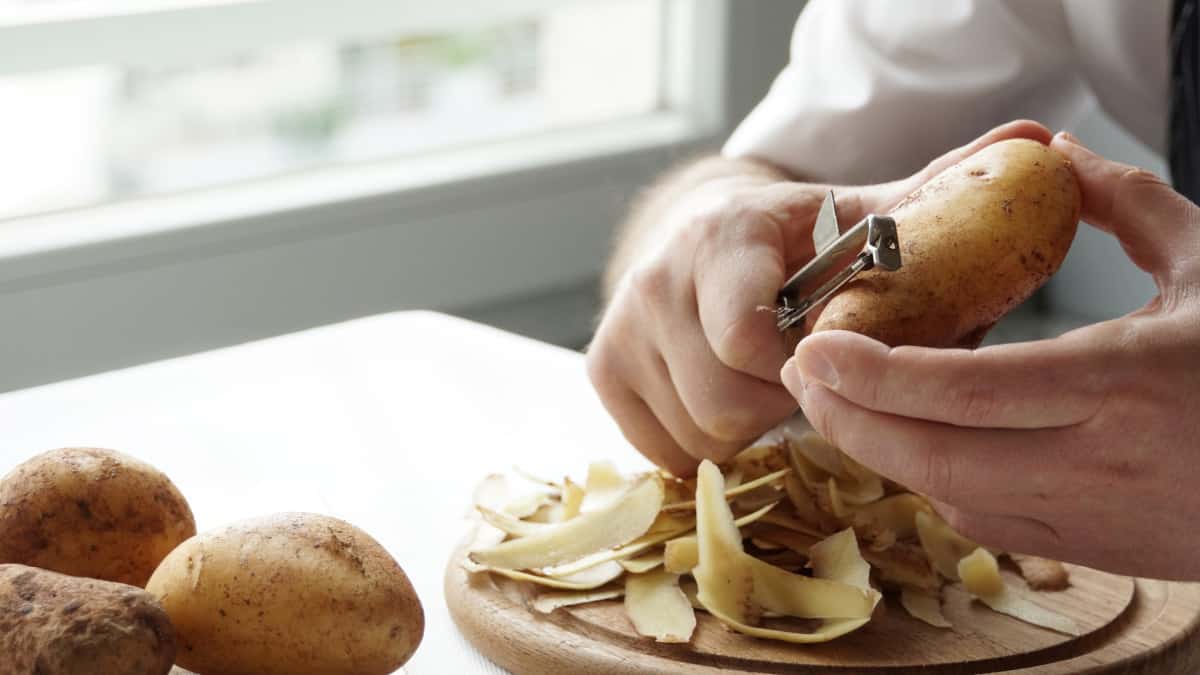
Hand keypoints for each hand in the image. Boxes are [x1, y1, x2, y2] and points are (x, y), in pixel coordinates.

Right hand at [588, 120, 1052, 476]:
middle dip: (782, 405)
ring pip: (695, 431)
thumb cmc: (801, 238)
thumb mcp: (863, 215)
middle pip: (723, 399)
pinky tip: (733, 405)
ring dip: (750, 428)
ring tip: (773, 387)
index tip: (833, 361)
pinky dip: (706, 444)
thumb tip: (1042, 142)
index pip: (746, 339)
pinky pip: (663, 448)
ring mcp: (620, 328)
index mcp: (722, 238)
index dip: (801, 372)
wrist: (704, 234)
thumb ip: (939, 196)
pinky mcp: (603, 369)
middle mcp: (654, 280)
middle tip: (810, 379)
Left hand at [783, 132, 1199, 579]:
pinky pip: (982, 521)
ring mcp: (1091, 515)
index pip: (967, 391)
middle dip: (848, 420)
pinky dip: (931, 481)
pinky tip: (909, 442)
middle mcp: (1098, 460)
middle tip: (801, 376)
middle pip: (933, 456)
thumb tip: (1061, 156)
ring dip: (878, 452)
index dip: (876, 376)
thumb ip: (1131, 206)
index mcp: (1125, 383)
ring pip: (947, 496)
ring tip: (835, 403)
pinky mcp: (1091, 547)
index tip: (813, 348)